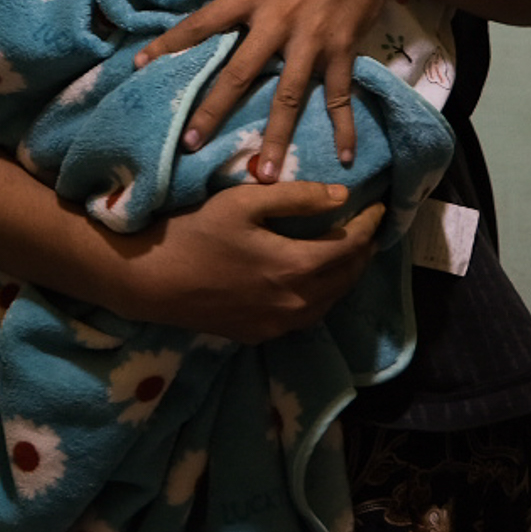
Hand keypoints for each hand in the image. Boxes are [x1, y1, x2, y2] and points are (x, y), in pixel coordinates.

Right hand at [101, 182, 386, 341]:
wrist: (151, 282)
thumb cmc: (195, 233)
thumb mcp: (244, 202)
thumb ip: (297, 198)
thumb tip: (342, 196)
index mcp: (296, 268)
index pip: (351, 246)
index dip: (370, 225)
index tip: (379, 206)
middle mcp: (295, 303)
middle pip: (346, 277)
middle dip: (363, 251)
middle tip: (369, 228)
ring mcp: (278, 324)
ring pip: (330, 301)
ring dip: (345, 275)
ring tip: (349, 251)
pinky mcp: (261, 334)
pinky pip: (306, 316)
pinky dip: (322, 295)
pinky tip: (314, 280)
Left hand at [134, 0, 425, 177]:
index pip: (205, 23)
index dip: (172, 43)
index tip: (139, 65)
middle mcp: (280, 22)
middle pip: (240, 73)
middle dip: (214, 110)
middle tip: (190, 144)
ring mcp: (314, 40)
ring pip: (289, 97)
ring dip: (276, 137)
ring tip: (262, 175)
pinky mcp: (344, 48)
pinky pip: (340, 94)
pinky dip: (345, 125)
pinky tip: (346, 157)